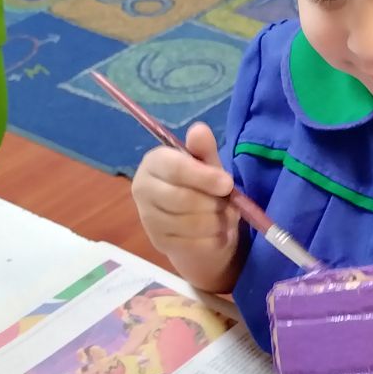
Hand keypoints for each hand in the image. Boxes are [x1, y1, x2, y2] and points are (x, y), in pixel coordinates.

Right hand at [131, 122, 239, 271]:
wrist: (195, 225)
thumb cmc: (201, 187)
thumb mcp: (206, 165)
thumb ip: (204, 149)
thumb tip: (199, 130)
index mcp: (153, 163)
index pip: (175, 168)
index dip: (204, 176)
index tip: (228, 183)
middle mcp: (142, 189)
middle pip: (182, 199)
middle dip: (213, 203)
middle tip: (229, 203)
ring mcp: (148, 219)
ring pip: (190, 223)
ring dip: (217, 221)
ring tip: (226, 216)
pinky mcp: (159, 243)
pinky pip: (194, 243)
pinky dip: (214, 239)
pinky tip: (218, 233)